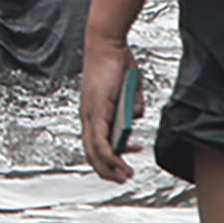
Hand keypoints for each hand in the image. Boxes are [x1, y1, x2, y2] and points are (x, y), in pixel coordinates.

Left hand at [79, 34, 139, 181]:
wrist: (107, 44)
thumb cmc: (116, 63)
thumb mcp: (128, 90)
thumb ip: (131, 105)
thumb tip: (135, 117)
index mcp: (93, 111)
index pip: (96, 142)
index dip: (108, 158)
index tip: (124, 165)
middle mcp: (88, 115)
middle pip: (93, 151)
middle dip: (108, 169)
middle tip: (123, 178)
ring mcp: (90, 113)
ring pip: (95, 150)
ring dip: (110, 166)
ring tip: (124, 175)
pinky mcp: (96, 110)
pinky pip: (99, 139)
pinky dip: (108, 154)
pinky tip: (117, 162)